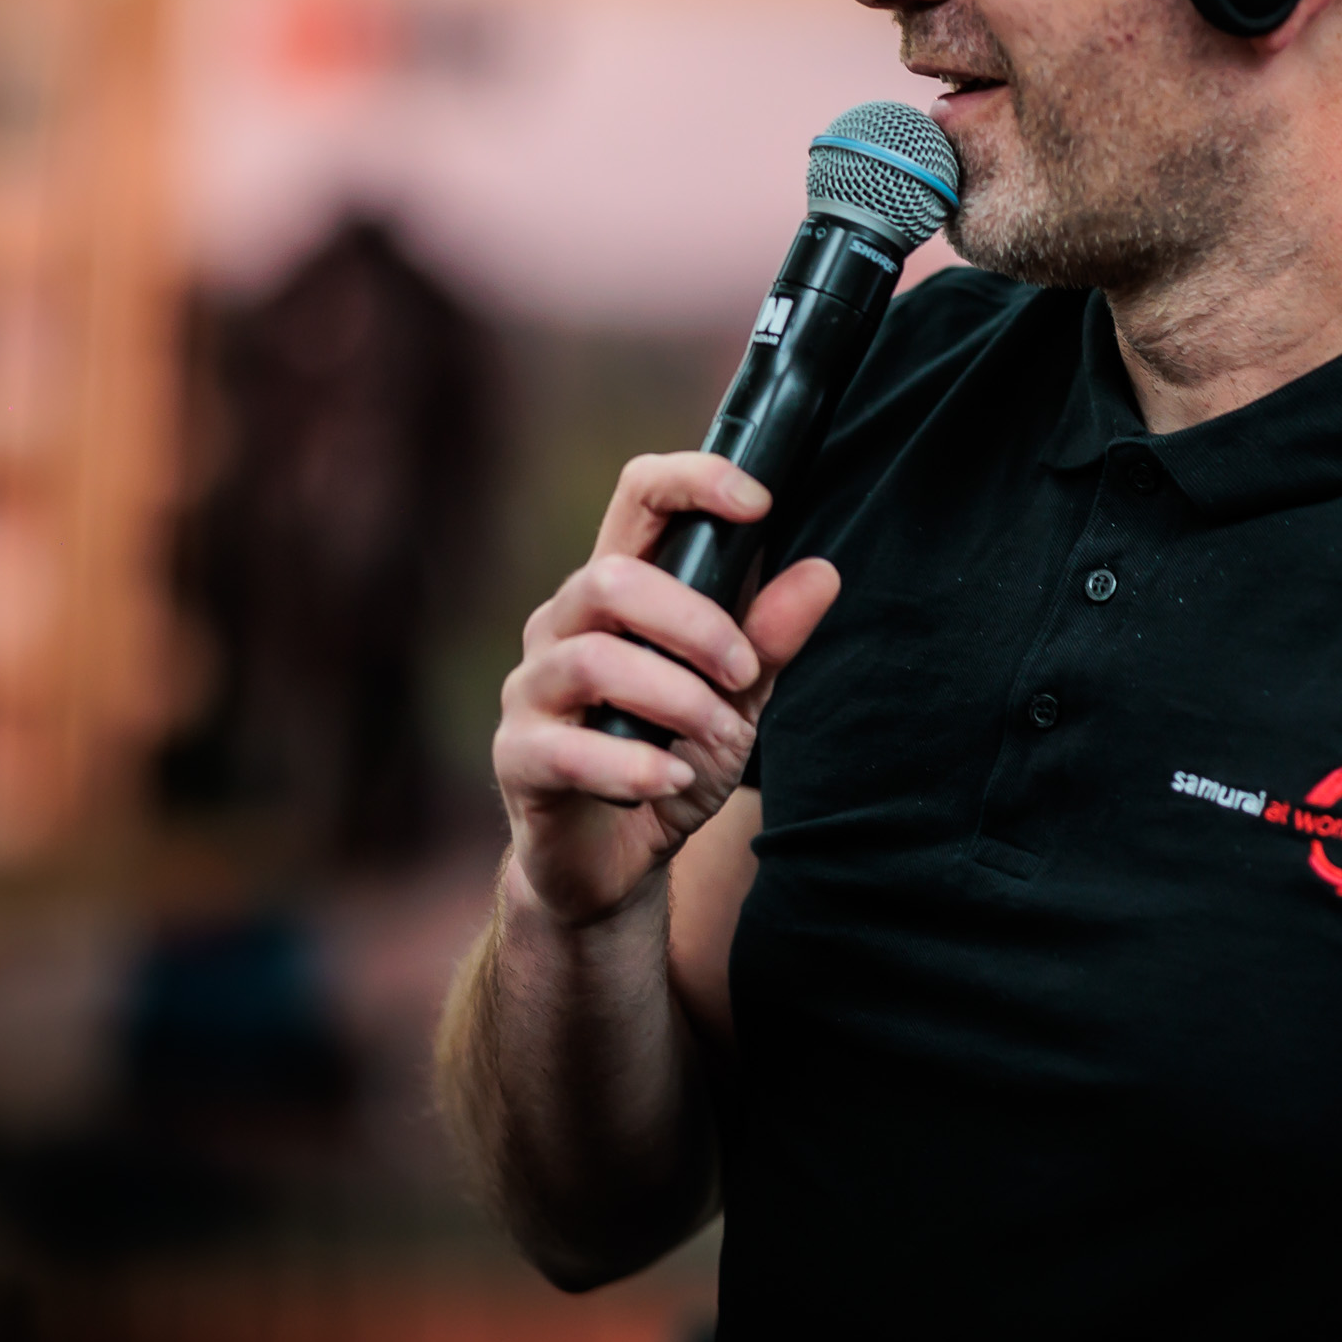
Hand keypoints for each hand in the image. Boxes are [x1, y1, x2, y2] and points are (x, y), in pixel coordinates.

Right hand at [492, 453, 839, 928]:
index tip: (760, 503)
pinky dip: (636, 766)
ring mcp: (531, 690)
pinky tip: (675, 779)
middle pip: (612, 579)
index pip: (638, 496)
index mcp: (618, 591)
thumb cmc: (671, 756)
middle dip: (696, 624)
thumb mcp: (738, 697)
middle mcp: (562, 626)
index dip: (693, 481)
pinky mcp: (517, 757)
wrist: (615, 859)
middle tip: (746, 675)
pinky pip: (567, 748)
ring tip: (721, 739)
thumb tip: (823, 573)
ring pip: (591, 659)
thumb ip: (770, 637)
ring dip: (675, 699)